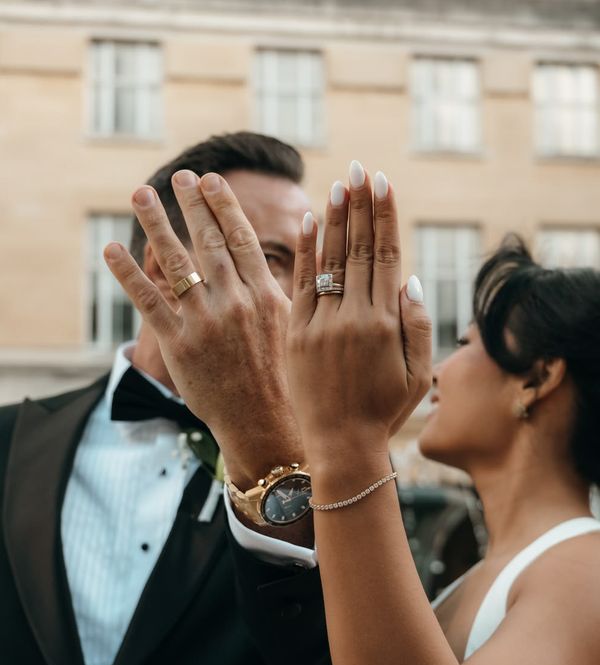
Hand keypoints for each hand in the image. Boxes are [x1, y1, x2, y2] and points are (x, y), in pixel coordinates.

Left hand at [103, 171, 302, 487]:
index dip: (223, 206)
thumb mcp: (294, 328)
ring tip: (141, 193)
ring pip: (177, 263)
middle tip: (179, 176)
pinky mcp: (179, 345)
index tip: (211, 180)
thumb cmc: (284, 381)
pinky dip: (128, 273)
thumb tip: (287, 254)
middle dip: (192, 204)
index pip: (242, 240)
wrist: (265, 425)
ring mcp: (205, 323)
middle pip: (209, 242)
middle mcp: (235, 304)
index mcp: (266, 297)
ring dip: (156, 224)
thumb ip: (284, 288)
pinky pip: (149, 301)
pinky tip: (113, 249)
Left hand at [287, 164, 431, 462]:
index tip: (384, 183)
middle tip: (361, 169)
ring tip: (339, 183)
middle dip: (361, 206)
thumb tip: (411, 278)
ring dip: (336, 219)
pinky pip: (300, 285)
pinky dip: (305, 252)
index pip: (387, 257)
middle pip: (359, 250)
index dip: (385, 217)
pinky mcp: (295, 336)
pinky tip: (309, 221)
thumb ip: (417, 326)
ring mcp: (320, 325)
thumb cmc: (383, 413)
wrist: (339, 446)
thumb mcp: (416, 375)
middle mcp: (353, 318)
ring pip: (330, 261)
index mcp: (385, 325)